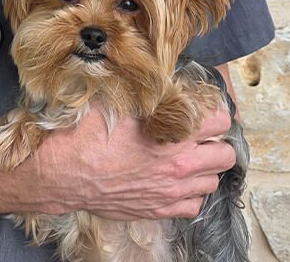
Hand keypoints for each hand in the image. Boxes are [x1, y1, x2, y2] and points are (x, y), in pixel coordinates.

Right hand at [32, 106, 234, 220]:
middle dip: (217, 142)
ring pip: (212, 182)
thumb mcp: (115, 99)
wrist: (63, 172)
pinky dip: (190, 193)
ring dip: (204, 168)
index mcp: (172, 133)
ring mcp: (171, 192)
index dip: (214, 112)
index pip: (220, 121)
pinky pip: (193, 205)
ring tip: (187, 157)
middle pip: (226, 155)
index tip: (203, 109)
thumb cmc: (86, 134)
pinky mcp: (159, 210)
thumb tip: (158, 80)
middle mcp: (179, 165)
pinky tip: (174, 180)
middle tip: (199, 134)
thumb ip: (145, 93)